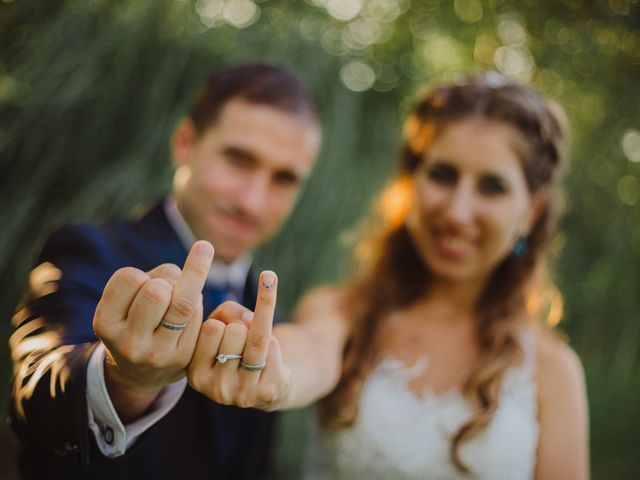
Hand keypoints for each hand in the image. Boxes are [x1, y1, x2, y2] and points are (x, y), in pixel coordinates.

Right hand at [93, 240, 213, 420]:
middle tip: (164, 292)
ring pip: (184, 304)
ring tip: (180, 296)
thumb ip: (157, 275)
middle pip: (157, 292)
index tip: (140, 285)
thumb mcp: (128, 298)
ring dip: (188, 289)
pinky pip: (198, 317)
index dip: (140, 274)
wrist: (140, 371)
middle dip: (166, 282)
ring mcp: (157, 354)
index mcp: (106, 323)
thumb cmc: (137, 318)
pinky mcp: (182, 358)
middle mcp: (129, 343)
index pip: (129, 278)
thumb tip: (198, 263)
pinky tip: (187, 315)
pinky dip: (197, 305)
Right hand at [187, 271, 290, 410]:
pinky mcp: (268, 392)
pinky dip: (274, 343)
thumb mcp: (221, 324)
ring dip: (259, 330)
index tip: (222, 325)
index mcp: (196, 374)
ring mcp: (242, 393)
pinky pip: (274, 348)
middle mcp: (215, 388)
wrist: (264, 381)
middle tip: (241, 343)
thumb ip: (227, 311)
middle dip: (242, 328)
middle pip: (235, 331)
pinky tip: (268, 360)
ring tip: (254, 343)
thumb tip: (251, 319)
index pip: (210, 328)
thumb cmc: (236, 346)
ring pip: (256, 339)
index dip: (222, 321)